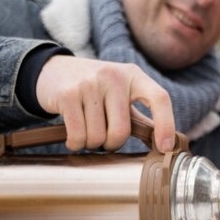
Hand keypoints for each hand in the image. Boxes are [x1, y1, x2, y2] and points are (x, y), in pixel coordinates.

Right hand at [34, 56, 175, 151]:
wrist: (53, 71)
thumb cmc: (93, 88)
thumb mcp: (120, 93)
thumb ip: (139, 116)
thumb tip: (165, 144)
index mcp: (133, 75)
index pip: (159, 98)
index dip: (166, 125)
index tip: (165, 148)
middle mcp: (113, 76)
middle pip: (121, 131)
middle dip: (111, 144)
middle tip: (103, 139)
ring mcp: (89, 84)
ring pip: (97, 137)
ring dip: (90, 144)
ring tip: (86, 131)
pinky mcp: (68, 95)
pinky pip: (78, 136)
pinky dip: (75, 144)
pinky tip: (73, 137)